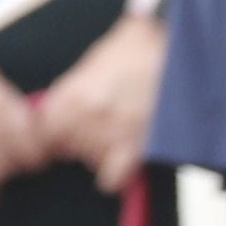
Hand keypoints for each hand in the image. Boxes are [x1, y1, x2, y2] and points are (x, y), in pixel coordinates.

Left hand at [29, 7, 166, 190]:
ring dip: (100, 154)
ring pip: (89, 160)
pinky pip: (112, 178)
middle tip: (99, 129)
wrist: (180, 49)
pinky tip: (124, 162)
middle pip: (67, 147)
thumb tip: (54, 102)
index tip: (65, 130)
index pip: (44, 130)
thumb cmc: (140, 47)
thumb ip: (74, 82)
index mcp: (71, 93)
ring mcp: (108, 132)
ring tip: (118, 136)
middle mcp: (84, 115)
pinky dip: (116, 175)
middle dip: (79, 142)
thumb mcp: (98, 56)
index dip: (56, 131)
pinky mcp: (135, 147)